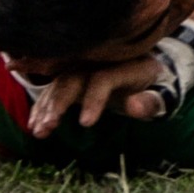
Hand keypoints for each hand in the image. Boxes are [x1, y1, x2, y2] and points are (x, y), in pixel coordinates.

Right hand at [28, 55, 165, 137]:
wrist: (144, 64)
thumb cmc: (151, 83)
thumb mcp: (159, 92)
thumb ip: (150, 102)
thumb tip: (134, 107)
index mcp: (125, 62)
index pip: (104, 78)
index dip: (94, 99)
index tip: (86, 124)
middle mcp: (100, 61)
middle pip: (74, 77)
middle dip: (59, 103)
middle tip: (48, 128)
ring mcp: (84, 65)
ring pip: (59, 82)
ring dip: (46, 107)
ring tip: (38, 131)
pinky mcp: (72, 74)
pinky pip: (53, 87)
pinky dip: (42, 105)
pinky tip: (34, 124)